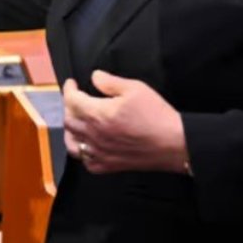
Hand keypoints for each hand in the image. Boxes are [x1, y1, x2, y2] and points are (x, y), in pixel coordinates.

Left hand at [62, 70, 189, 175]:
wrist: (174, 143)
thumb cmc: (156, 115)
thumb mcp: (135, 88)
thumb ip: (110, 82)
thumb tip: (94, 76)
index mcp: (98, 114)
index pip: (72, 100)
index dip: (69, 89)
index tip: (72, 83)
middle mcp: (94, 135)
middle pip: (68, 120)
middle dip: (69, 107)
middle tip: (76, 100)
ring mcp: (100, 152)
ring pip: (72, 143)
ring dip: (71, 130)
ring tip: (77, 121)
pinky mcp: (109, 166)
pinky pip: (86, 162)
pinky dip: (82, 152)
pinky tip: (88, 145)